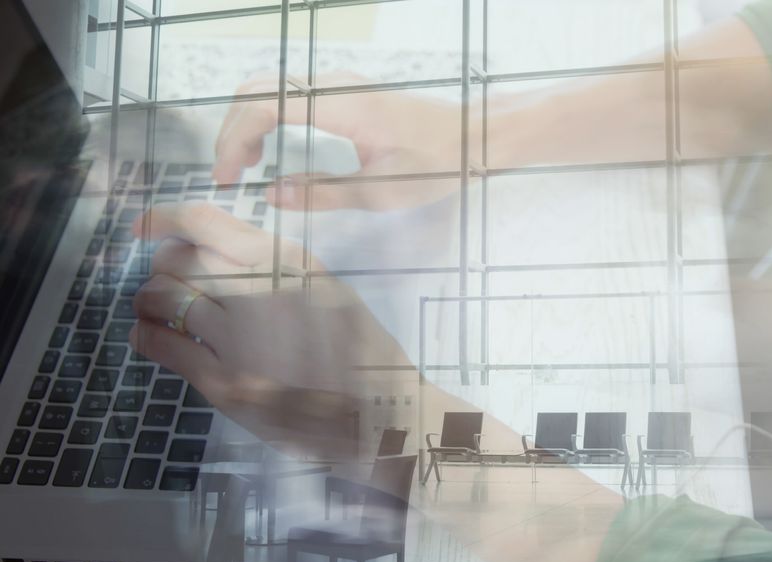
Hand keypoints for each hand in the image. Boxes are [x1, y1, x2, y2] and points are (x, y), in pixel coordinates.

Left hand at [128, 202, 413, 458]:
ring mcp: (237, 338)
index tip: (143, 226)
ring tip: (154, 309)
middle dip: (162, 266)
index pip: (204, 222)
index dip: (163, 219)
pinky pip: (162, 346)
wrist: (379, 411)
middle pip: (175, 258)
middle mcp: (257, 289)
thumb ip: (279, 267)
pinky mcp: (223, 382)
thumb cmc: (361, 350)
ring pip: (161, 298)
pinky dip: (146, 336)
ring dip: (148, 300)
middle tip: (167, 279)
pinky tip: (151, 337)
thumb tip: (222, 252)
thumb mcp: (328, 287)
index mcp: (286, 260)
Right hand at [213, 73, 460, 210]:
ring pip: (269, 88)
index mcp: (343, 106)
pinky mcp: (343, 92)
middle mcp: (335, 85)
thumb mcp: (381, 192)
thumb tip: (271, 195)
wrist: (474, 135)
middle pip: (256, 90)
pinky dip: (265, 117)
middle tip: (228, 176)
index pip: (265, 106)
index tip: (227, 177)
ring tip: (243, 166)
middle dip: (232, 131)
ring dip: (246, 123)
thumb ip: (323, 193)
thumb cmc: (438, 164)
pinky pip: (288, 94)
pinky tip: (267, 150)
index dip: (235, 139)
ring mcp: (338, 84)